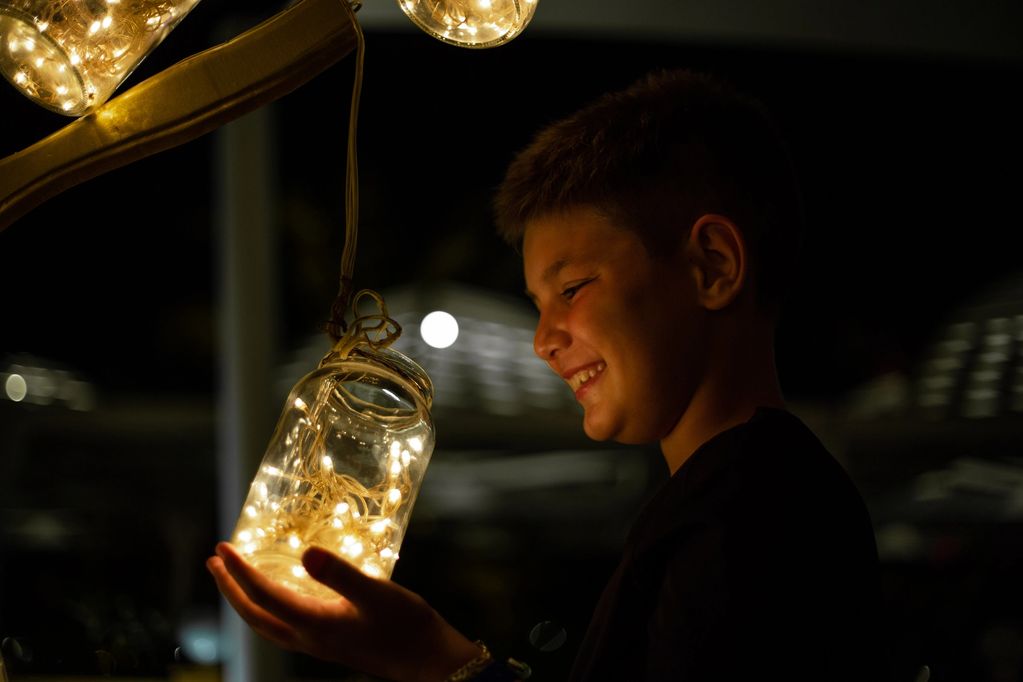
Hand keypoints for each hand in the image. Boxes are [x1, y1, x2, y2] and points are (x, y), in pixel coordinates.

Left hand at [207, 542, 481, 681]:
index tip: (223, 547)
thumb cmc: (406, 626)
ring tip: (234, 576)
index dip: (240, 571)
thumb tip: (306, 552)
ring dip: (244, 599)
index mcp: (314, 624)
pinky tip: (279, 593)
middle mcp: (308, 637)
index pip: (264, 596)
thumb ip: (340, 573)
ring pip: (265, 623)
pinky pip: (282, 625)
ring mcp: (316, 643)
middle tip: (214, 560)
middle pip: (253, 616)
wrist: (428, 660)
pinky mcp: (328, 642)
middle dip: (230, 589)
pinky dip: (267, 607)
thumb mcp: (377, 593)